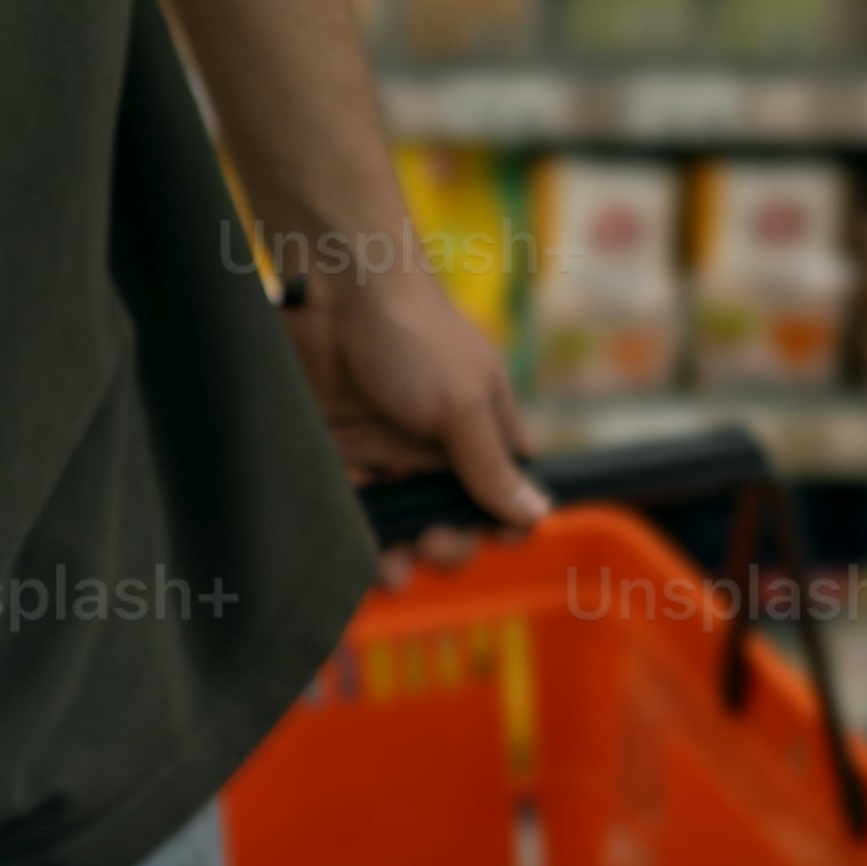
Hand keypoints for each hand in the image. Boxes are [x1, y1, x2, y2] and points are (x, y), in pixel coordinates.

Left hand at [293, 250, 543, 550]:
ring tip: (389, 574)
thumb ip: (492, 466)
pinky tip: (349, 542)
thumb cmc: (412, 336)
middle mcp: (434, 443)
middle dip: (447, 545)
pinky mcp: (336, 450)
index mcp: (480, 428)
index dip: (502, 521)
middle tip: (431, 548)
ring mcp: (383, 447)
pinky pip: (349, 503)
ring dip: (396, 552)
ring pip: (396, 519)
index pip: (504, 489)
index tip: (493, 541)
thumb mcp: (463, 403)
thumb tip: (538, 517)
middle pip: (449, 516)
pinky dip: (352, 528)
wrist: (328, 291)